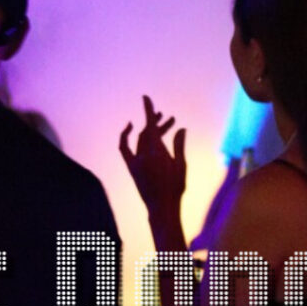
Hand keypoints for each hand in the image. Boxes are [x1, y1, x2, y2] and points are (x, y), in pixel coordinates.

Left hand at [120, 95, 186, 216]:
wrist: (162, 207)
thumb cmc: (175, 187)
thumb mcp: (181, 165)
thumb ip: (179, 145)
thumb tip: (180, 129)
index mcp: (155, 152)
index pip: (149, 126)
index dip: (147, 110)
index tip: (145, 97)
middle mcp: (142, 155)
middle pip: (147, 132)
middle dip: (157, 122)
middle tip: (169, 118)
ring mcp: (135, 162)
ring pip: (140, 140)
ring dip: (149, 131)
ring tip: (163, 125)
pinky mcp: (132, 168)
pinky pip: (126, 149)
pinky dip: (127, 138)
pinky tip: (133, 131)